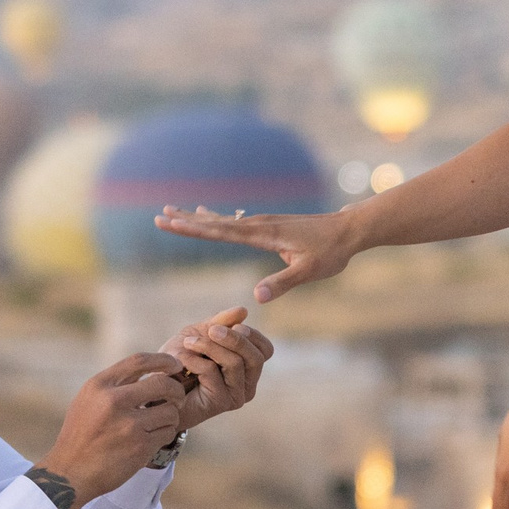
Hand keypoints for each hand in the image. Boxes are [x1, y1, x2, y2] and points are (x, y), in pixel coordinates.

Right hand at [32, 353, 189, 508]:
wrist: (70, 473)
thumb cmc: (80, 435)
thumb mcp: (87, 400)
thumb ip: (114, 385)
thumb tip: (150, 372)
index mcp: (99, 385)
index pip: (139, 361)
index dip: (163, 360)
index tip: (175, 366)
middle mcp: (114, 401)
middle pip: (163, 383)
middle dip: (176, 390)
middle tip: (177, 398)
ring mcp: (129, 425)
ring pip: (170, 411)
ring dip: (171, 417)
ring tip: (158, 423)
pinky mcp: (140, 447)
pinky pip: (168, 433)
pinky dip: (165, 434)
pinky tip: (152, 438)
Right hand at [150, 205, 360, 303]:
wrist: (349, 230)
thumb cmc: (331, 252)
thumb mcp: (309, 272)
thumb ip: (282, 283)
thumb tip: (255, 297)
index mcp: (264, 234)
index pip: (222, 232)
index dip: (195, 229)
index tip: (172, 223)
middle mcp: (259, 224)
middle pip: (215, 223)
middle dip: (187, 221)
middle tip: (159, 216)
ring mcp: (263, 223)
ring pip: (222, 221)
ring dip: (196, 217)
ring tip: (172, 211)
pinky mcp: (268, 226)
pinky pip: (234, 222)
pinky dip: (215, 218)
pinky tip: (206, 214)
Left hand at [159, 308, 272, 430]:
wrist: (158, 389)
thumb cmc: (180, 361)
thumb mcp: (199, 334)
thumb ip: (220, 322)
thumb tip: (243, 311)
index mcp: (248, 368)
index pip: (265, 350)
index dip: (251, 333)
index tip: (229, 324)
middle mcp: (247, 385)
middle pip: (256, 357)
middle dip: (234, 338)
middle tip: (211, 330)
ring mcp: (236, 396)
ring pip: (235, 363)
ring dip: (210, 347)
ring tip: (189, 342)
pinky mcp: (220, 403)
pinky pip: (213, 373)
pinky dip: (195, 360)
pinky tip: (182, 361)